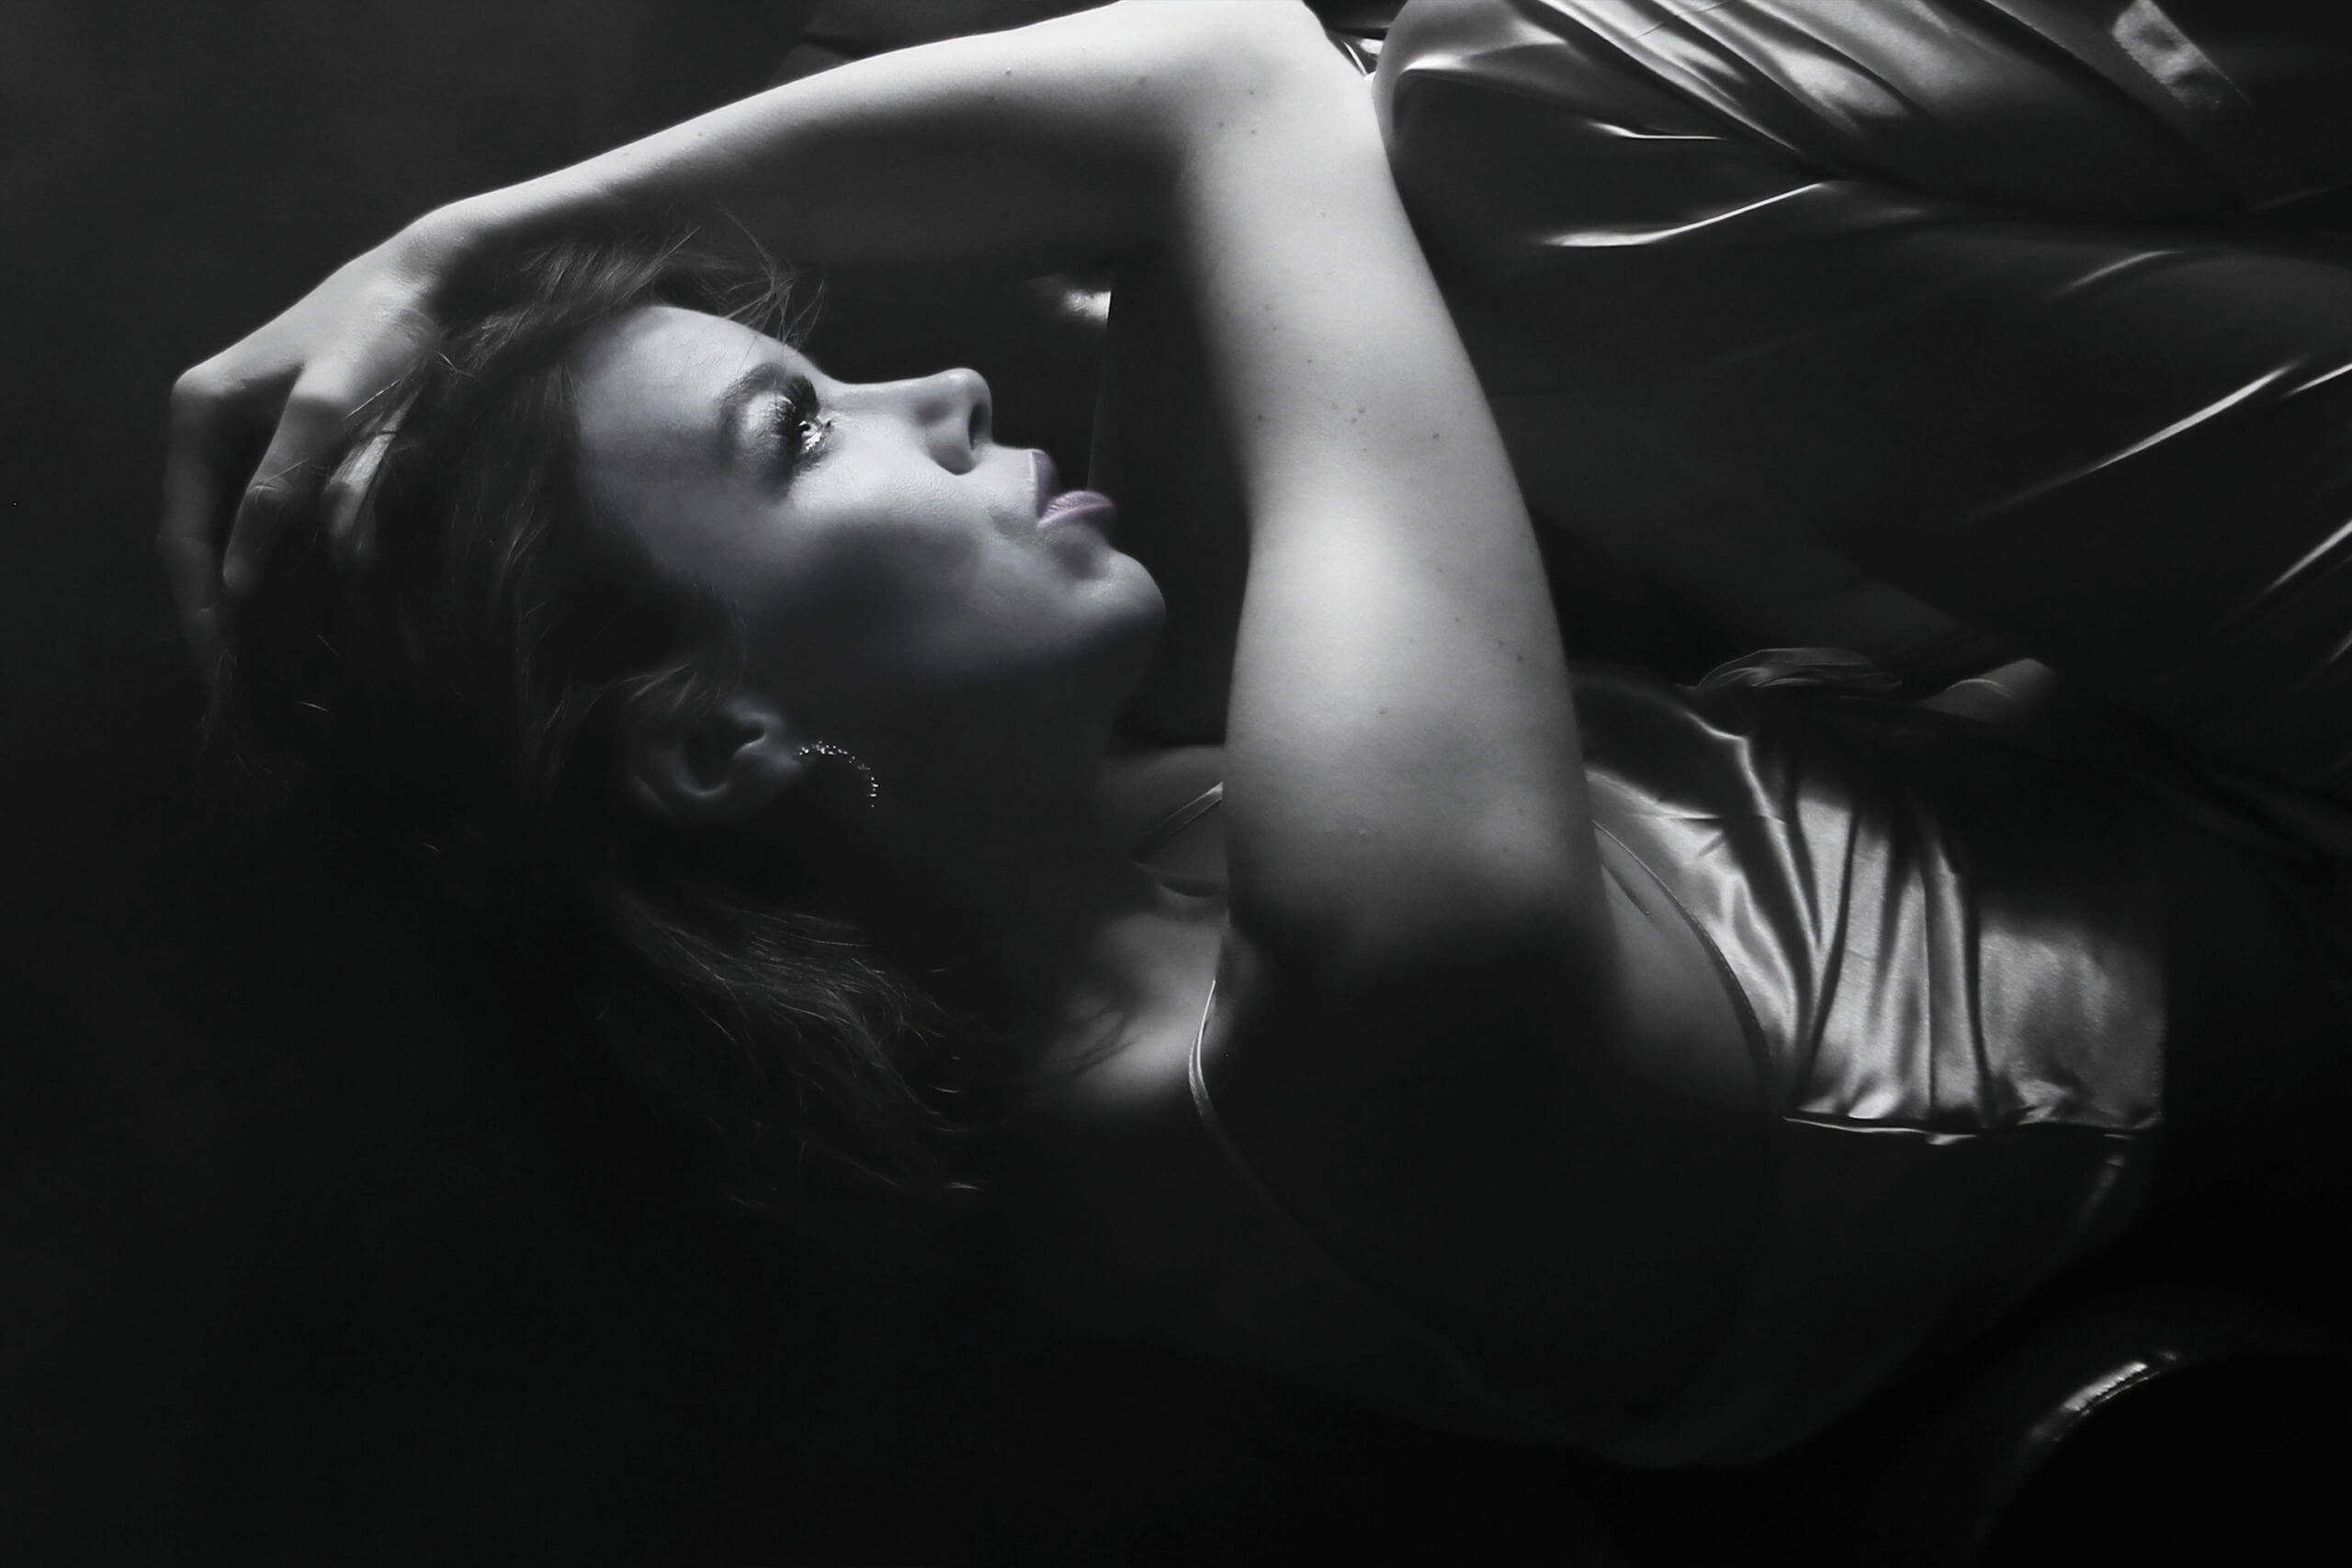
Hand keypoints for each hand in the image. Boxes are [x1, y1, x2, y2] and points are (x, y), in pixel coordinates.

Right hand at [158, 216, 464, 681]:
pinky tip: (301, 608)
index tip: (221, 666)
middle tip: (240, 684)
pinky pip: (271, 517)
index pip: (185, 533)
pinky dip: (279, 565)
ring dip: (247, 596)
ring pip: (237, 533)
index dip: (201, 605)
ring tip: (266, 663)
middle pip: (202, 539)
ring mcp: (250, 431)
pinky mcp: (294, 439)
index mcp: (199, 415)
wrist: (432, 276)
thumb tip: (238, 580)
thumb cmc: (381, 336)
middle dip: (217, 611)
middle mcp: (210, 424)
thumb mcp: (330, 416)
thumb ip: (283, 491)